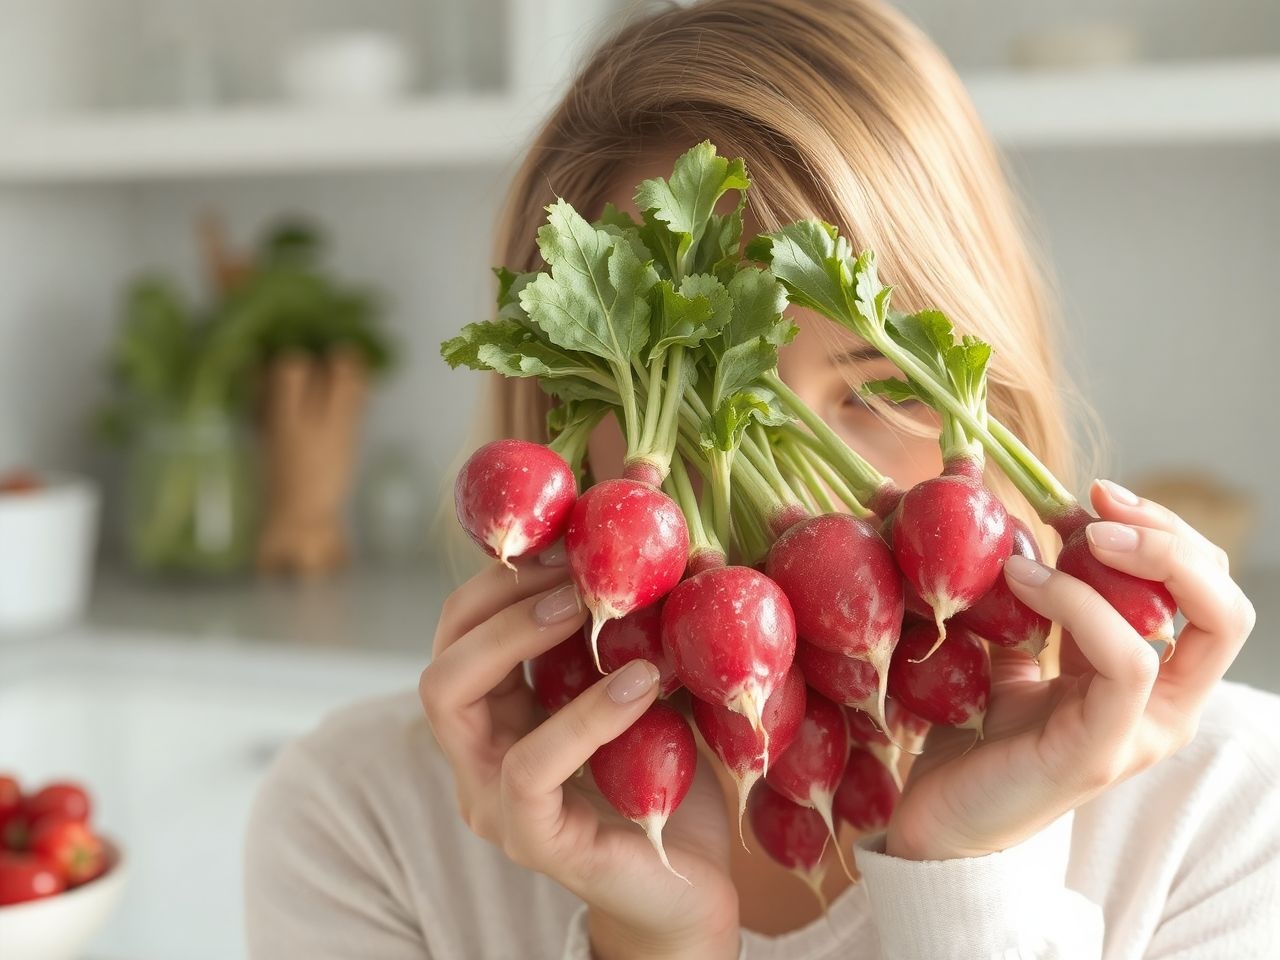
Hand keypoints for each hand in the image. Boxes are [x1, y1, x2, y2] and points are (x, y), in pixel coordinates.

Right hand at [419, 547, 740, 959]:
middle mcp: (477, 755)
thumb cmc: (667, 780)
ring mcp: (492, 800)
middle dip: (496, 600)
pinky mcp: (531, 838)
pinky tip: (641, 682)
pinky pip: (528, 766)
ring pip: (455, 700)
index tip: (565, 540)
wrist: (694, 884)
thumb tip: (668, 542)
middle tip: (572, 574)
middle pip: (437, 656)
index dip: (501, 578)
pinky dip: (582, 715)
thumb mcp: (642, 688)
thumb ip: (630, 632)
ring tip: (594, 609)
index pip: (459, 632)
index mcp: (496, 715)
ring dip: (519, 637)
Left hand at [886, 478, 1256, 861]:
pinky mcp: (1101, 750)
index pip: (1203, 590)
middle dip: (1172, 536)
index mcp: (1148, 677)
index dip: (1163, 530)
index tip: (1093, 493)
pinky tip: (1020, 578)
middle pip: (1225, 603)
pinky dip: (1079, 603)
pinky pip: (1126, 662)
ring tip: (1068, 534)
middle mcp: (1162, 705)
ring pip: (1198, 627)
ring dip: (1136, 559)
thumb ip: (1027, 596)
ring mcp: (1140, 731)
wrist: (938, 816)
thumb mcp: (1009, 649)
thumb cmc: (974, 734)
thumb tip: (1006, 516)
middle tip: (1099, 504)